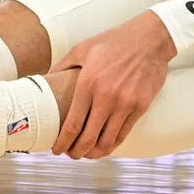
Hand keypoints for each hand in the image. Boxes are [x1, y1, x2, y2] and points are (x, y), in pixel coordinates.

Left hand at [49, 12, 177, 159]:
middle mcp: (106, 96)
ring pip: (107, 142)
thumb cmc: (114, 42)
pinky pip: (123, 134)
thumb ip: (62, 66)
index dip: (62, 143)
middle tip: (71, 155)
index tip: (56, 150)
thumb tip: (44, 80)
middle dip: (76, 153)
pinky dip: (112, 145)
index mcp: (88, 83)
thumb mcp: (83, 48)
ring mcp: (125, 103)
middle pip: (88, 139)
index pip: (72, 125)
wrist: (150, 39)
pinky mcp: (140, 106)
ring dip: (94, 153)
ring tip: (87, 154)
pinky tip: (104, 146)